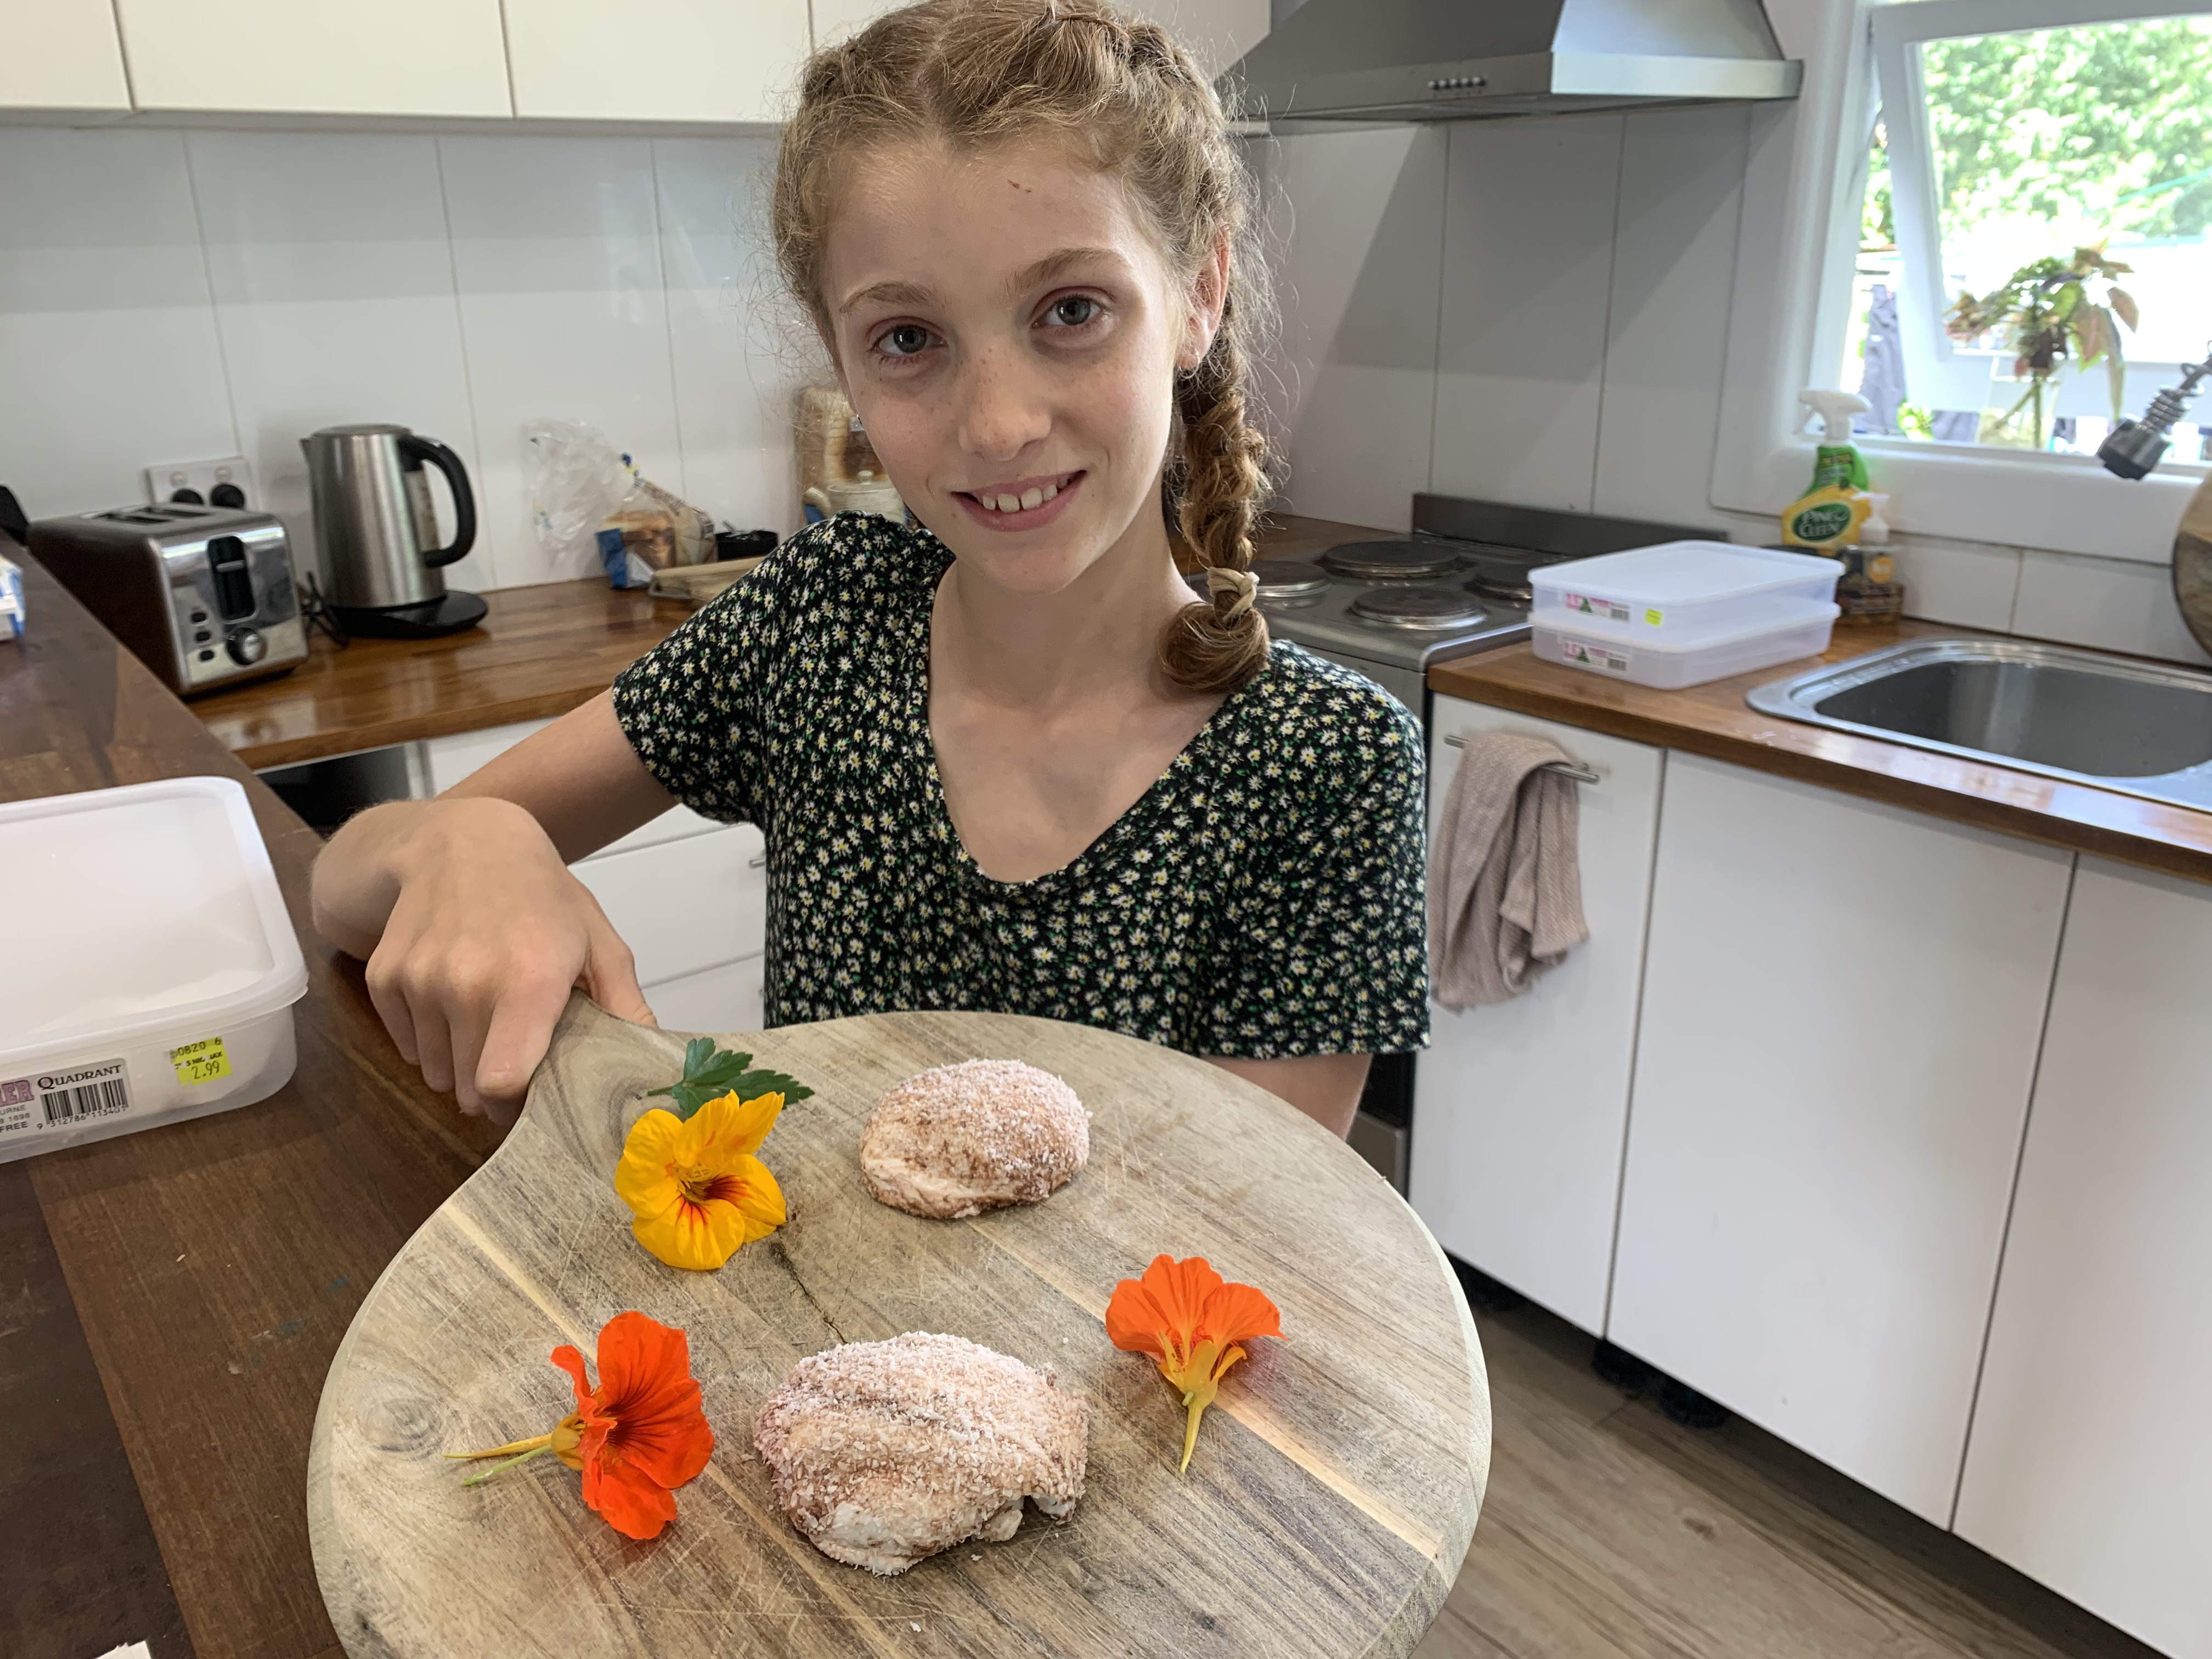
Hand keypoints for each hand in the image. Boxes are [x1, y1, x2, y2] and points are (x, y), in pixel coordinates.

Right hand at [355, 798, 656, 1124]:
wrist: (464, 843)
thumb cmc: (542, 897)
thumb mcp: (598, 942)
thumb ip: (624, 1005)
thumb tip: (650, 1062)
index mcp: (527, 981)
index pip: (502, 1084)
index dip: (518, 1106)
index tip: (535, 1098)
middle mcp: (465, 983)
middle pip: (468, 1091)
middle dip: (494, 1091)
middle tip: (517, 1059)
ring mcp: (418, 980)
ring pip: (435, 1075)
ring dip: (461, 1066)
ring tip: (487, 1023)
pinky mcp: (384, 979)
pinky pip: (406, 1049)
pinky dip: (430, 1042)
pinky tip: (454, 1005)